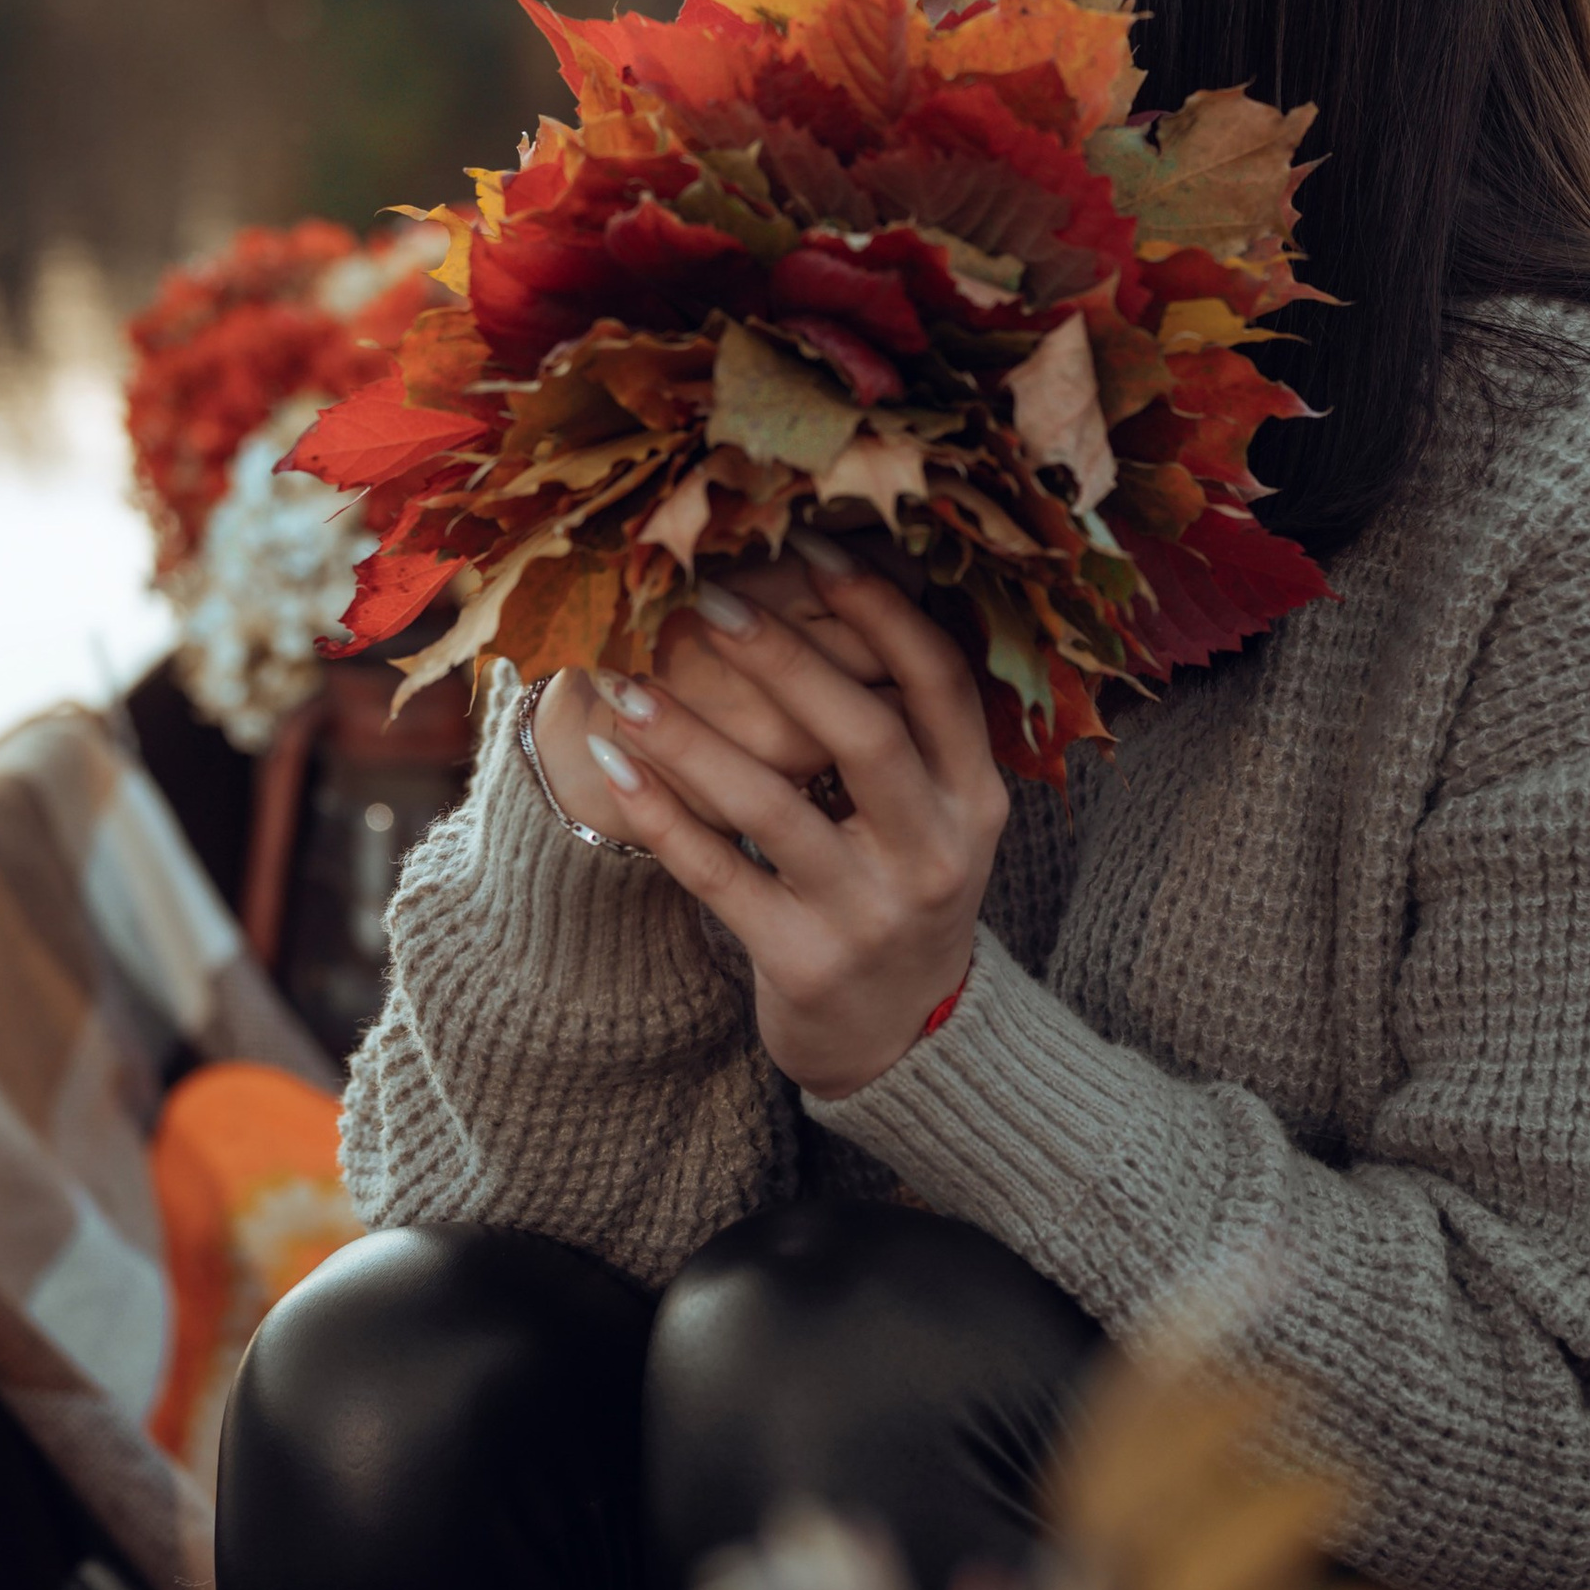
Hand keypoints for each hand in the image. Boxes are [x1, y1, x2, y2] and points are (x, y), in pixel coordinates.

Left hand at [567, 538, 1007, 1097]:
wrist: (903, 1043)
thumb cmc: (901, 891)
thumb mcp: (938, 817)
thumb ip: (906, 727)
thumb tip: (832, 584)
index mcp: (976, 799)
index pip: (938, 683)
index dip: (879, 610)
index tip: (811, 545)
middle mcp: (937, 854)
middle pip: (863, 732)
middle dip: (782, 658)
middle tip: (705, 600)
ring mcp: (871, 914)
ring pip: (774, 806)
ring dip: (693, 736)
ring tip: (627, 682)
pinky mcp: (804, 963)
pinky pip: (718, 876)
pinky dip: (660, 816)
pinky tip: (613, 764)